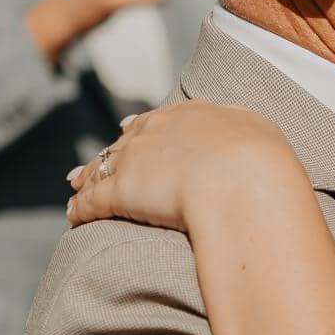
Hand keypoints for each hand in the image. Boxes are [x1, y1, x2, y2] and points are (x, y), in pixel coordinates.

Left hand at [67, 98, 303, 233]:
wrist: (243, 180)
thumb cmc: (262, 161)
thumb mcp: (261, 132)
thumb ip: (247, 128)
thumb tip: (248, 130)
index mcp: (189, 116)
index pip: (157, 120)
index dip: (141, 127)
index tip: (129, 128)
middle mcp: (156, 132)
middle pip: (123, 141)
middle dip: (108, 152)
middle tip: (94, 160)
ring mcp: (135, 161)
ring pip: (101, 168)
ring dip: (86, 178)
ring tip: (75, 187)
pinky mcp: (120, 192)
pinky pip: (92, 201)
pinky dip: (80, 208)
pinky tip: (73, 217)